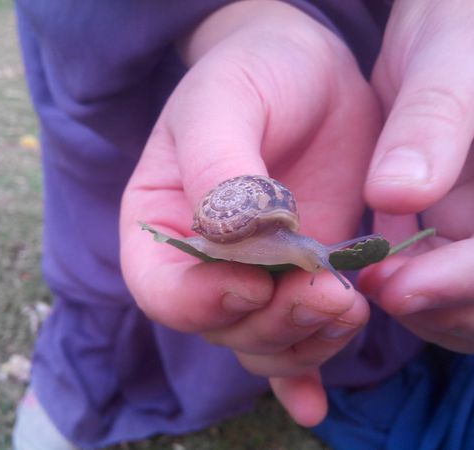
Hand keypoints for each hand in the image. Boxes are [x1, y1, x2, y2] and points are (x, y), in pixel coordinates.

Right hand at [120, 1, 378, 425]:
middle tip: (324, 291)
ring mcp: (250, 275)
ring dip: (303, 341)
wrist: (303, 72)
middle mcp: (198, 261)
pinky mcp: (296, 280)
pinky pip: (292, 343)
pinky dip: (302, 377)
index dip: (200, 300)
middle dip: (270, 321)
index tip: (252, 281)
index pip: (159, 287)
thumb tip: (230, 236)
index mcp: (158, 222)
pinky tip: (313, 403)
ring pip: (261, 342)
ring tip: (346, 305)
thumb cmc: (248, 75)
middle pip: (218, 326)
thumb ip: (217, 166)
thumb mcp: (223, 103)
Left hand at [361, 0, 473, 352]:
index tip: (399, 286)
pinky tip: (372, 270)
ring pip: (471, 296)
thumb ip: (435, 122)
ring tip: (370, 283)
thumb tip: (397, 195)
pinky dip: (413, 284)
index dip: (465, 281)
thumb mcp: (453, 57)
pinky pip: (445, 272)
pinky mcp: (460, 221)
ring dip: (425, 302)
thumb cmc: (463, 20)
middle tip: (377, 291)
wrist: (453, 22)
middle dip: (442, 305)